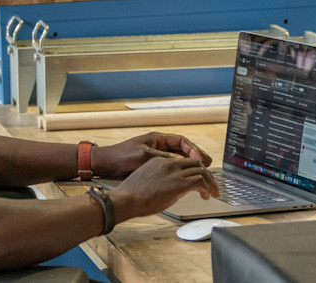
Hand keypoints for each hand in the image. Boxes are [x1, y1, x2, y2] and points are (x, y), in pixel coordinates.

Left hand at [92, 131, 212, 177]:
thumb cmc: (121, 156)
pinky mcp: (153, 164)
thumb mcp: (143, 156)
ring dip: (190, 164)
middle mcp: (159, 145)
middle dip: (196, 157)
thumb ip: (161, 158)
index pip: (181, 142)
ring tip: (202, 171)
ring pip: (179, 157)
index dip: (194, 150)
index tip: (203, 160)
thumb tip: (179, 162)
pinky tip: (187, 177)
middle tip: (209, 165)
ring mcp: (156, 154)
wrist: (106, 163)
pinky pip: (172, 165)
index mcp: (157, 139)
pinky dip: (181, 170)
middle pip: (183, 149)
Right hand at [112, 156, 219, 218]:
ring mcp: (173, 172)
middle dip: (206, 174)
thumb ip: (162, 180)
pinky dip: (206, 188)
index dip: (194, 170)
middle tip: (212, 185)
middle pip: (195, 163)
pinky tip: (206, 195)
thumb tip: (174, 189)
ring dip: (210, 182)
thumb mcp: (148, 181)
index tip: (198, 179)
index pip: (183, 161)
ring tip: (213, 192)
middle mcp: (168, 163)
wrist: (126, 199)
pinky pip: (199, 181)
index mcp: (159, 160)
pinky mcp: (178, 183)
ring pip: (201, 170)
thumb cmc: (132, 195)